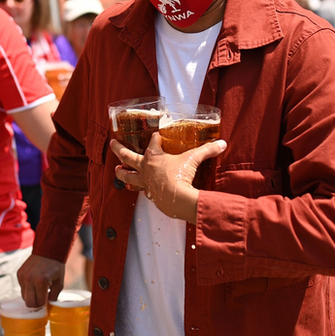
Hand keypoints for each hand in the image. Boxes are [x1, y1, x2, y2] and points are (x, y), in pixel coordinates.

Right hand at [18, 254, 65, 307]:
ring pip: (24, 296)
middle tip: (42, 298)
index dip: (44, 303)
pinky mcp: (19, 273)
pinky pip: (22, 287)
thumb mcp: (60, 283)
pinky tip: (34, 282)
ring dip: (31, 296)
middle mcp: (29, 279)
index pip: (39, 303)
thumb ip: (54, 296)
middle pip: (29, 303)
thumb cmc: (56, 266)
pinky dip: (28, 288)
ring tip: (39, 289)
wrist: (48, 249)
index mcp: (41, 281)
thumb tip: (48, 304)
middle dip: (36, 303)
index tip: (47, 300)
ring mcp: (22, 276)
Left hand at [110, 133, 226, 222]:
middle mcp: (145, 167)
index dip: (155, 138)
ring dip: (121, 172)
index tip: (157, 136)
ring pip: (127, 176)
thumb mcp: (194, 159)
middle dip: (118, 148)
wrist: (178, 198)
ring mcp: (145, 182)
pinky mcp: (149, 194)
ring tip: (116, 170)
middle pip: (127, 156)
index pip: (152, 141)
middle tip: (112, 143)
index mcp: (153, 156)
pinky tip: (137, 188)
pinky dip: (138, 188)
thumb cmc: (181, 175)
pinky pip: (140, 190)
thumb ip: (207, 150)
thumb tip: (222, 144)